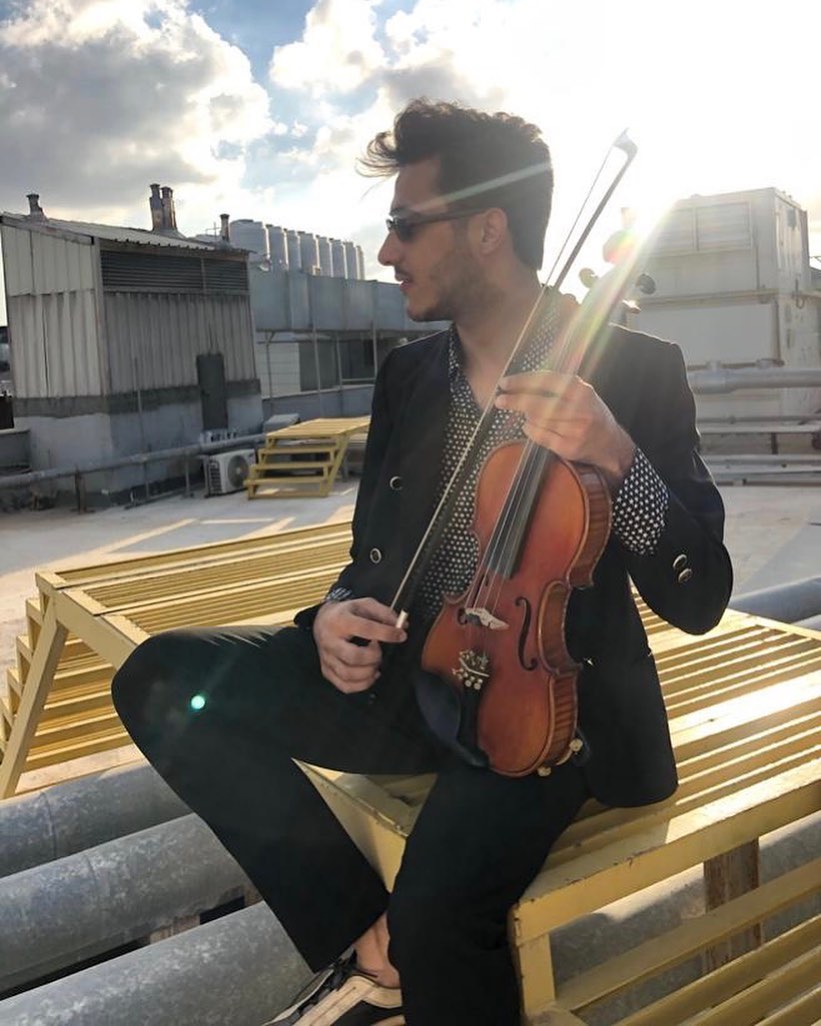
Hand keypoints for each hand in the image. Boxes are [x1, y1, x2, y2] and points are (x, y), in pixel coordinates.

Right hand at [313, 597, 406, 693]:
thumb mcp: (365, 605)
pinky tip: (370, 675)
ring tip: (375, 663)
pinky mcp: (327, 671)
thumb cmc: (346, 613)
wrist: (323, 620)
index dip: (387, 633)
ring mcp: (327, 658)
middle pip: (354, 657)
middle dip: (374, 657)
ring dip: (369, 672)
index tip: (400, 635)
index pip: (366, 629)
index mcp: (341, 621)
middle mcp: (330, 641)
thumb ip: (384, 613)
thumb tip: (402, 626)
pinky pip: (345, 686)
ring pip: (348, 674)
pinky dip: (362, 685)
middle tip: (379, 651)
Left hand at [495, 369, 635, 491]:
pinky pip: (539, 436)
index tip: (505, 383)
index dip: (522, 381)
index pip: (546, 380)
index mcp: (581, 391)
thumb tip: (522, 382)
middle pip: (537, 403)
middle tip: (500, 400)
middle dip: (515, 401)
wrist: (611, 443)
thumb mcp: (582, 393)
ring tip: (528, 415)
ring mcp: (574, 430)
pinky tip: (530, 426)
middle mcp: (579, 409)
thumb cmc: (591, 413)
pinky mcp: (568, 447)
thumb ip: (559, 385)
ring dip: (526, 417)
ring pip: (536, 420)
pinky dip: (530, 429)